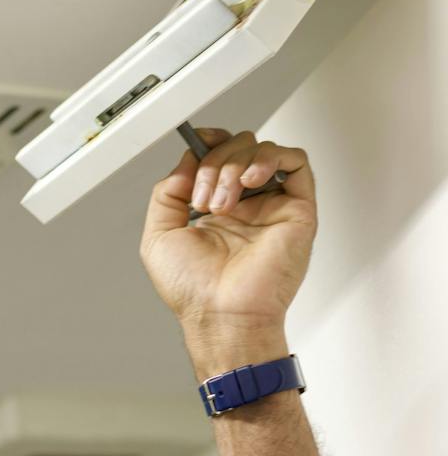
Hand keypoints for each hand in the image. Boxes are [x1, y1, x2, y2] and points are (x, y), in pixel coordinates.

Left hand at [139, 129, 317, 344]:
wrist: (219, 314)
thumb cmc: (193, 291)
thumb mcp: (158, 236)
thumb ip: (167, 193)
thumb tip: (187, 161)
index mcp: (214, 210)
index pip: (218, 157)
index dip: (209, 143)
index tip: (198, 142)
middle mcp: (245, 206)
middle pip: (238, 148)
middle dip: (214, 163)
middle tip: (202, 198)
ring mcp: (271, 206)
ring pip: (262, 151)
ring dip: (235, 166)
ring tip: (223, 202)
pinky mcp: (296, 210)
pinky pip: (295, 162)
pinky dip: (271, 158)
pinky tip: (250, 181)